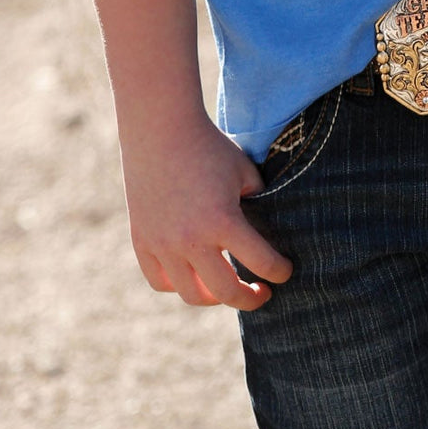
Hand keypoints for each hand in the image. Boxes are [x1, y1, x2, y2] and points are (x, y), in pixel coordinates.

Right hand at [120, 113, 292, 310]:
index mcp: (223, 220)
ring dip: (214, 297)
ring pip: (191, 295)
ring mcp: (163, 244)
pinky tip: (193, 275)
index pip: (261, 262)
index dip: (279, 271)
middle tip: (260, 294)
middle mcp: (191, 240)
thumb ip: (256, 203)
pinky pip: (161, 281)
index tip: (284, 272)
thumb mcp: (244, 172)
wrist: (160, 129)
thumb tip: (264, 229)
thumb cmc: (209, 146)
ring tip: (226, 287)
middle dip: (249, 299)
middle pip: (225, 293)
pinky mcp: (142, 241)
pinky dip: (179, 285)